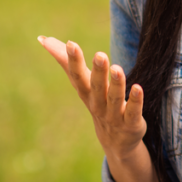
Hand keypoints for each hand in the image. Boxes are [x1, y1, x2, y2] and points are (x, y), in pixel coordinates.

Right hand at [37, 35, 146, 162]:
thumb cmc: (97, 103)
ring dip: (116, 84)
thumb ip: (66, 62)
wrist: (116, 142)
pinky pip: (132, 112)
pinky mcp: (130, 123)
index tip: (71, 44)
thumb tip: (43, 39)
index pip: (77, 76)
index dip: (73, 61)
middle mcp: (97, 104)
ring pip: (114, 99)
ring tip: (117, 68)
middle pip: (96, 87)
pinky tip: (138, 88)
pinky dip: (135, 101)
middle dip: (98, 72)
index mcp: (86, 93)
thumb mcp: (82, 84)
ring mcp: (114, 115)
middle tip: (100, 55)